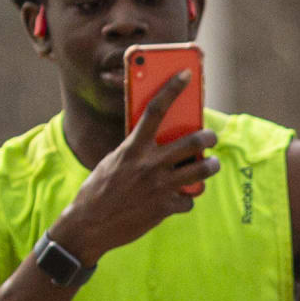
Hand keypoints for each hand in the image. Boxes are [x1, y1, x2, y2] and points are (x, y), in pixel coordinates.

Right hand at [53, 70, 217, 261]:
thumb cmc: (98, 191)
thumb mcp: (113, 162)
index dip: (173, 88)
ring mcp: (159, 187)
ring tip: (211, 165)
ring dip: (210, 166)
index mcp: (133, 148)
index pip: (155, 110)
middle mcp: (149, 164)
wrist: (89, 226)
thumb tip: (156, 144)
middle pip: (192, 142)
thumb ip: (135, 151)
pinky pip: (188, 200)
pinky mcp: (165, 208)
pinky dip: (186, 199)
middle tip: (211, 137)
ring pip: (201, 170)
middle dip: (208, 138)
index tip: (186, 74)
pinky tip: (179, 200)